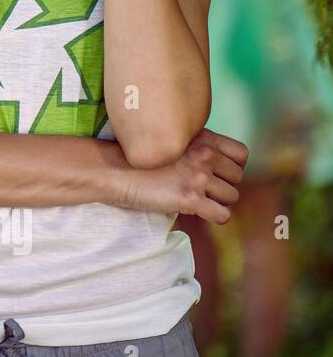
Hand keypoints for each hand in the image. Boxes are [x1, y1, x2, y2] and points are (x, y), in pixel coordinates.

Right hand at [121, 128, 246, 223]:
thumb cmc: (139, 157)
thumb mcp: (171, 141)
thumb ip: (195, 147)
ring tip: (197, 199)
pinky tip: (198, 211)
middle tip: (202, 188)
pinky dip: (213, 216)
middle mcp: (205, 156)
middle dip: (223, 184)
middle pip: (237, 177)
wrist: (115, 169)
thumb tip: (213, 163)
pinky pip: (222, 215)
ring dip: (217, 200)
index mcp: (203, 139)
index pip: (241, 154)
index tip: (216, 171)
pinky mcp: (190, 199)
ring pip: (232, 196)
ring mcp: (198, 178)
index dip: (232, 165)